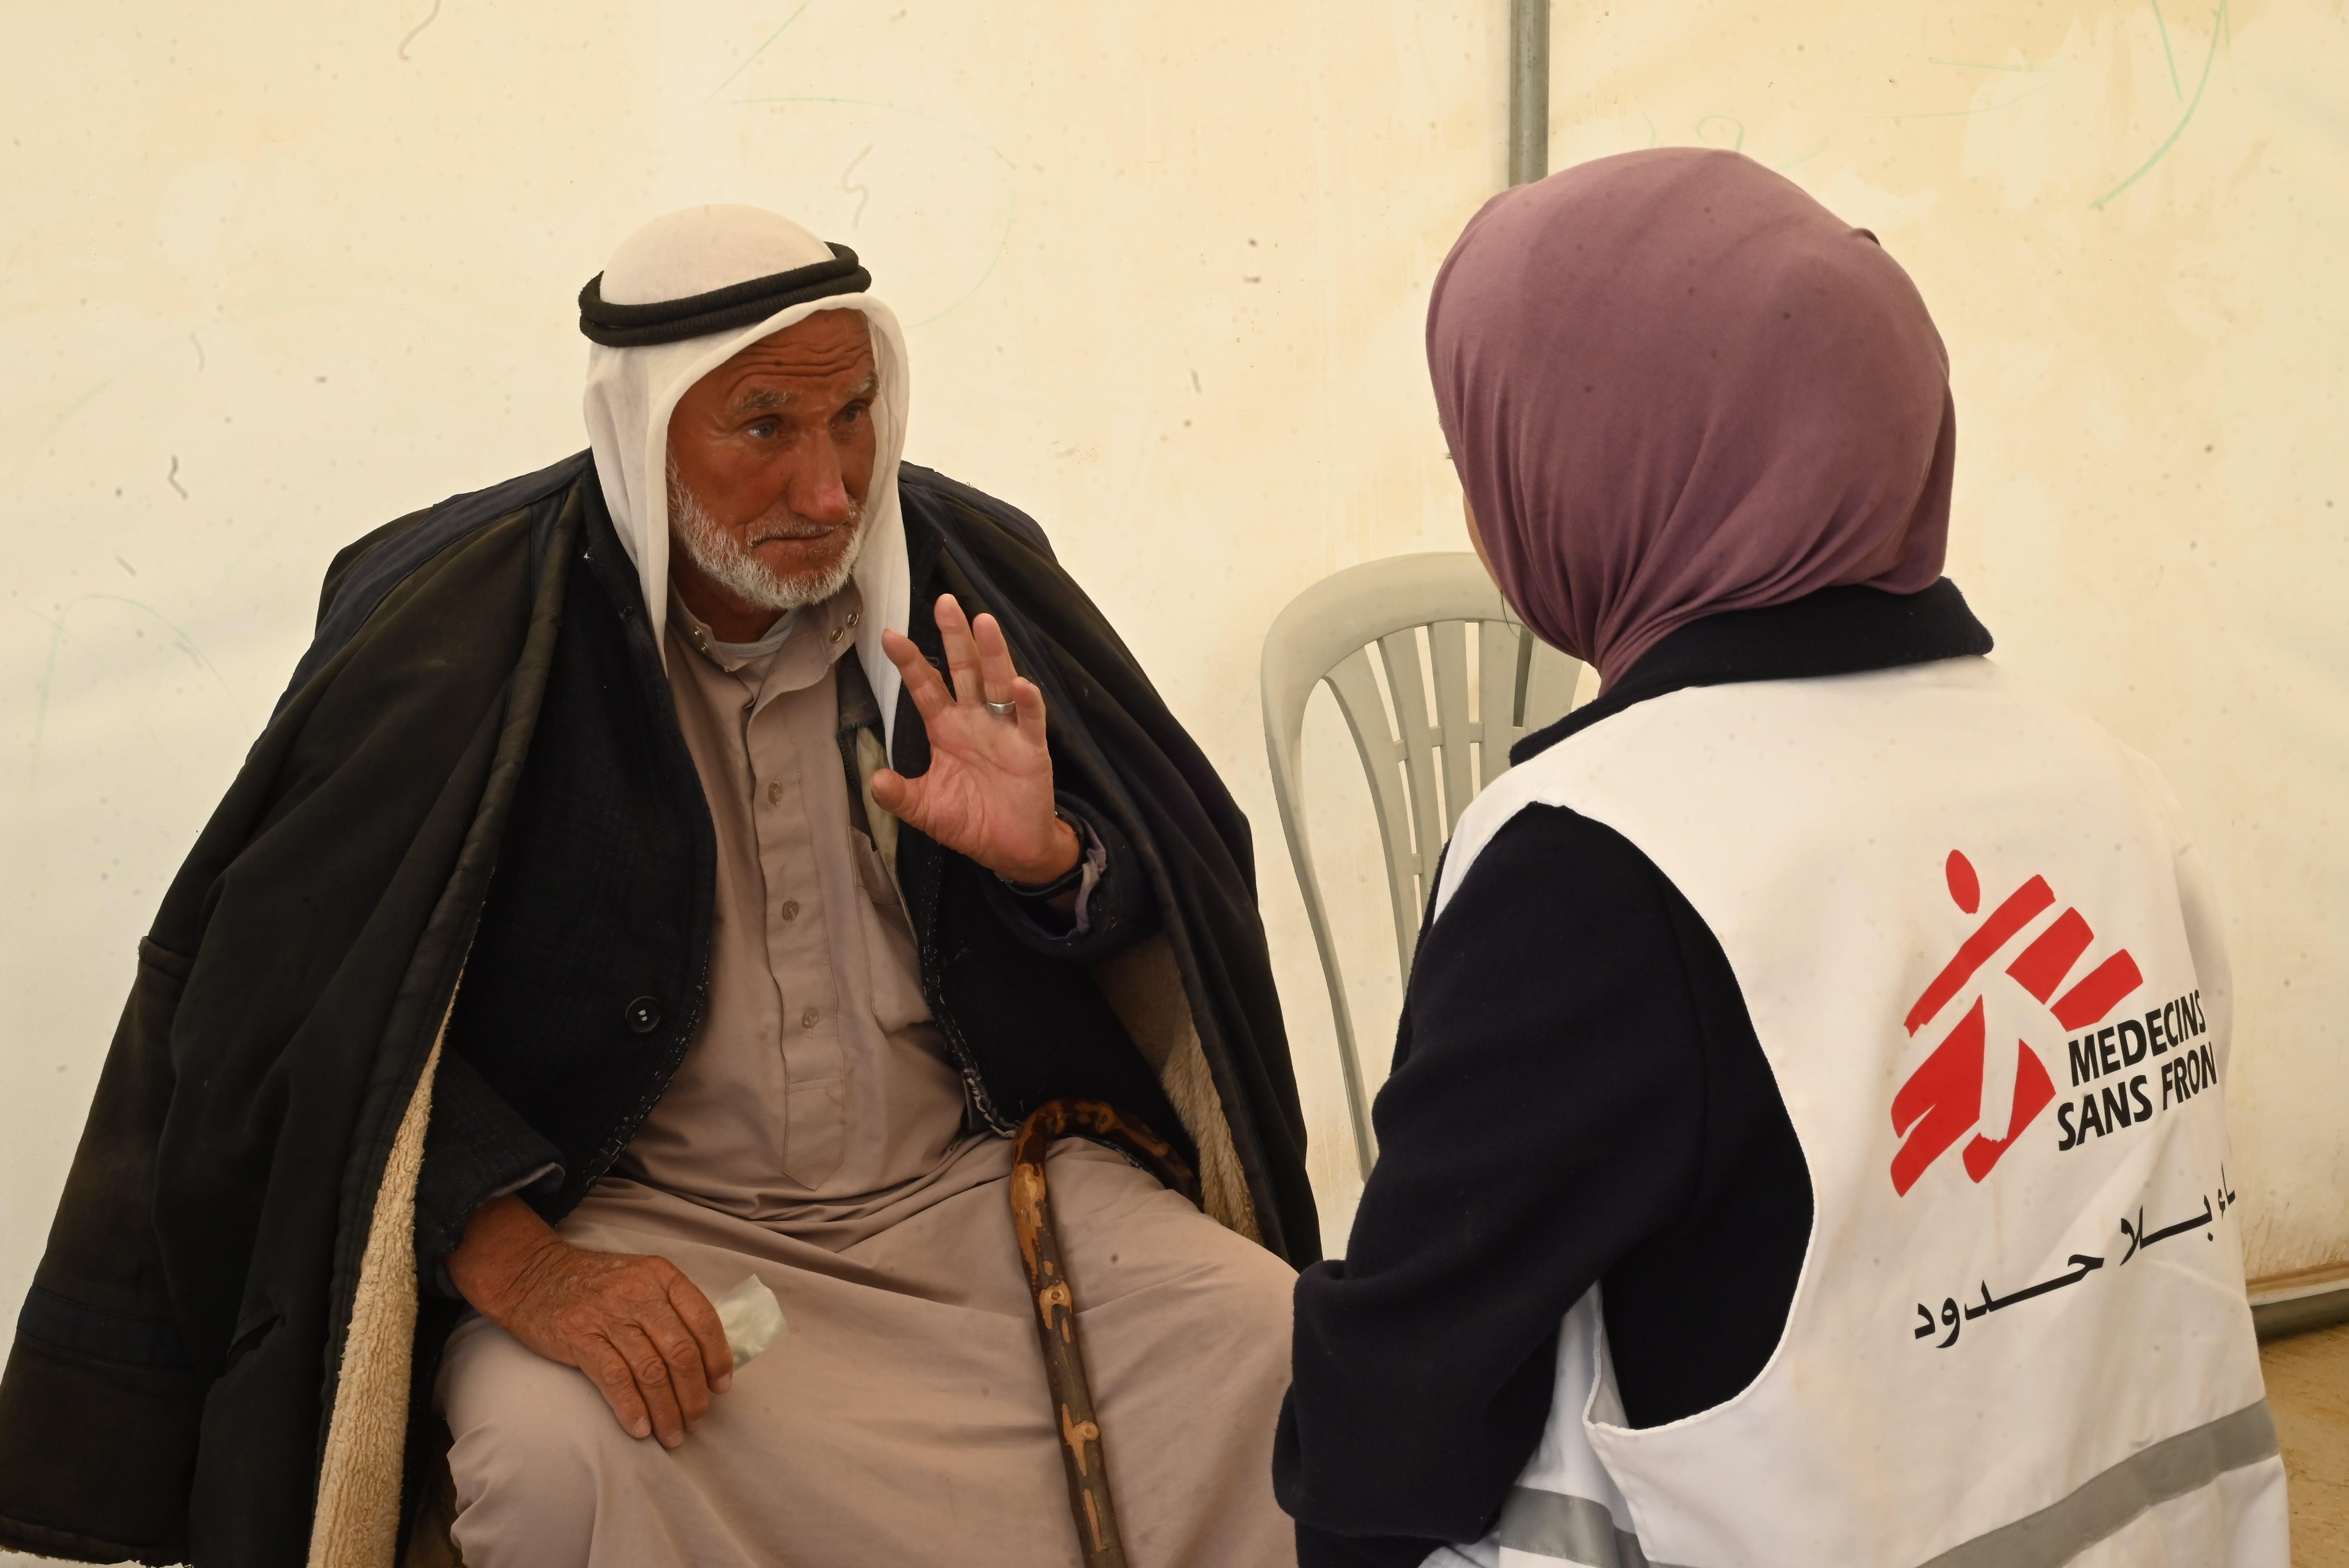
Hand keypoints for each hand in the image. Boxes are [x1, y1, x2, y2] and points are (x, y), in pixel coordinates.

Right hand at [444, 1195, 732, 1447]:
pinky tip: (640, 1429)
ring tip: (672, 1434)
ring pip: (650, 1370)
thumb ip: (671, 1308)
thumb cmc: (595, 1284)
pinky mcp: (579, 1336)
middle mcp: (639, 1293)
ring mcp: (608, 1315)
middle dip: (693, 1394)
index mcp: (662, 1276)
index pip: (703, 1319)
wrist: (533, 1275)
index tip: (721, 1386)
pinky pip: (614, 1378)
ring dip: (666, 1410)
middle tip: (696, 1420)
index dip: (718, 1358)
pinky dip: (631, 1407)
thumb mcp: (640, 1279)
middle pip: (680, 1351)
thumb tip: (705, 1358)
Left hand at [872, 594, 1080, 884]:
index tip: (889, 635)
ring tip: (983, 622)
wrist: (1010, 849)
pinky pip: (1030, 719)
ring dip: (992, 654)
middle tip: (945, 602)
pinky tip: (1018, 685)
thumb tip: (874, 780)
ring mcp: (1005, 730)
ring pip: (997, 682)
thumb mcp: (926, 810)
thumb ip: (901, 796)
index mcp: (947, 729)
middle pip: (964, 670)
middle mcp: (975, 720)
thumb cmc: (969, 822)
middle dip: (955, 637)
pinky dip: (1026, 702)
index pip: (926, 687)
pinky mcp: (1031, 748)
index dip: (910, 662)